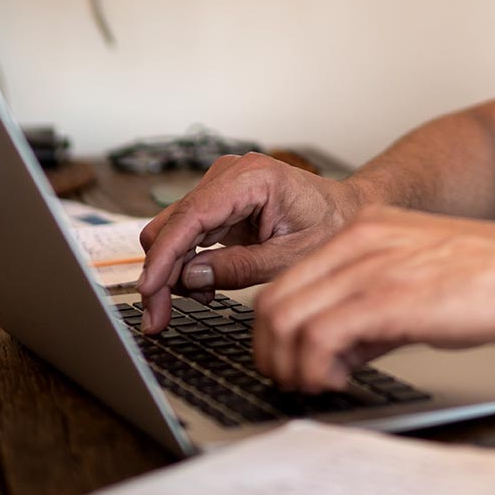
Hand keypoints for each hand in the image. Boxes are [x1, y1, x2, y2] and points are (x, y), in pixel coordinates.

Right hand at [137, 152, 365, 333]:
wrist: (345, 211)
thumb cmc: (329, 225)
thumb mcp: (290, 257)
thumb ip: (240, 267)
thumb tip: (190, 278)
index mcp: (251, 178)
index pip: (191, 216)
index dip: (163, 256)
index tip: (149, 291)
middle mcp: (229, 175)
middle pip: (172, 225)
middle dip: (162, 272)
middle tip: (159, 318)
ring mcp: (220, 187)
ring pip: (172, 232)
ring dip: (175, 272)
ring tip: (200, 300)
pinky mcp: (217, 202)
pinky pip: (186, 235)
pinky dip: (187, 264)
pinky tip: (204, 287)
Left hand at [251, 206, 494, 390]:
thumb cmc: (491, 278)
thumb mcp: (415, 278)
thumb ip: (371, 306)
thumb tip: (337, 348)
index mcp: (362, 230)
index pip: (285, 283)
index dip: (278, 333)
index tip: (295, 361)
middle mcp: (358, 241)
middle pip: (272, 303)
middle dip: (274, 354)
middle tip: (299, 380)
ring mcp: (370, 266)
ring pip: (284, 320)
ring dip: (291, 366)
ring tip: (321, 383)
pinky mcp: (387, 297)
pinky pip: (318, 338)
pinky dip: (316, 370)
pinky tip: (341, 379)